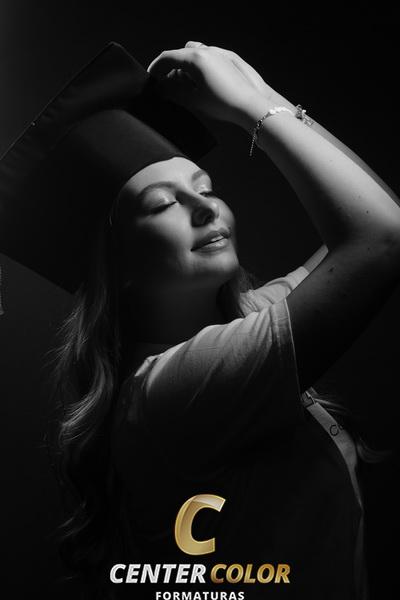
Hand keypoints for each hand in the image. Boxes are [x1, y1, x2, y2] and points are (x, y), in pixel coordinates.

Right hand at [147, 41, 274, 125]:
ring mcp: (218, 54)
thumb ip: (173, 92)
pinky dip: (198, 70)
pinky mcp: (227, 61)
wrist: (250, 106)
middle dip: (172, 72)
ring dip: (186, 71)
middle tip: (169, 90)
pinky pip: (206, 60)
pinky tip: (201, 86)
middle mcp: (206, 51)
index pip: (168, 57)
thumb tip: (160, 89)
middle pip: (180, 57)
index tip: (151, 78)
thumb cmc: (223, 103)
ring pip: (194, 57)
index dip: (156, 68)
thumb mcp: (194, 100)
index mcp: (195, 58)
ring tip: (187, 90)